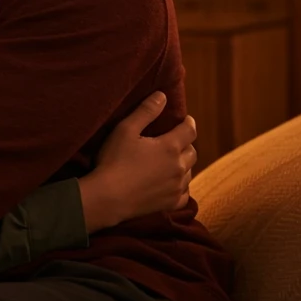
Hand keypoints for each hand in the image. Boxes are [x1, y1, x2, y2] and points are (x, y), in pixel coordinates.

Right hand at [80, 93, 196, 230]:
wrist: (108, 197)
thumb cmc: (114, 160)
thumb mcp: (126, 129)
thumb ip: (146, 111)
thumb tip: (163, 96)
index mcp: (170, 146)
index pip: (190, 130)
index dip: (189, 123)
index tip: (185, 120)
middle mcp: (179, 167)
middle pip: (192, 152)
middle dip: (186, 144)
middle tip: (175, 140)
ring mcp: (176, 187)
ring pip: (189, 172)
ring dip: (183, 164)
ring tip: (171, 161)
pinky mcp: (170, 203)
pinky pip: (184, 194)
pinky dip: (181, 186)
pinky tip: (172, 184)